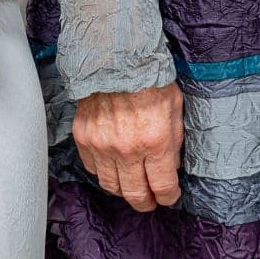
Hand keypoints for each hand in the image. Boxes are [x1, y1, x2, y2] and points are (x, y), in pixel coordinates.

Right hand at [72, 82, 183, 211]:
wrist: (115, 55)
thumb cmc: (150, 76)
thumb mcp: (175, 106)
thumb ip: (173, 140)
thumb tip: (170, 166)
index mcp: (155, 140)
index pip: (163, 186)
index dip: (168, 197)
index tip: (169, 197)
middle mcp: (127, 148)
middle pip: (135, 194)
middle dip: (146, 202)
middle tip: (150, 202)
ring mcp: (102, 145)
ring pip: (111, 186)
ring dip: (123, 191)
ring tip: (131, 188)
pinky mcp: (84, 137)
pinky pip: (93, 168)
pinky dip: (103, 172)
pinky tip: (113, 167)